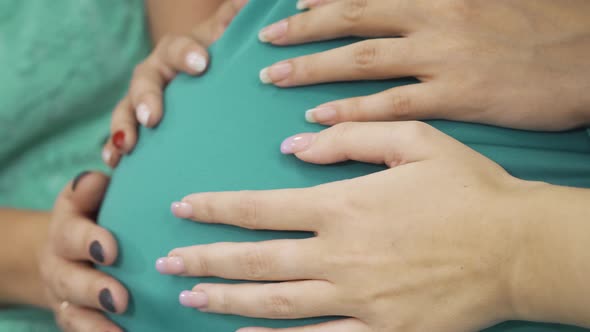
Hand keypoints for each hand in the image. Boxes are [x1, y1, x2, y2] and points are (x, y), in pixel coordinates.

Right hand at [40, 172, 126, 331]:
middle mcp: (60, 262)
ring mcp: (65, 292)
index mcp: (67, 227)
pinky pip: (81, 328)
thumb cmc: (90, 215)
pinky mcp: (73, 314)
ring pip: (74, 309)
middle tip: (118, 297)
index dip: (88, 241)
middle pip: (70, 279)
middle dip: (93, 288)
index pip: (72, 233)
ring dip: (96, 319)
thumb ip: (93, 185)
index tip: (110, 250)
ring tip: (120, 318)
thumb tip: (109, 163)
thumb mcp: (87, 195)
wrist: (61, 250)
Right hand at [102, 0, 248, 166]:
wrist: (202, 77)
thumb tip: (247, 1)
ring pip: (126, 109)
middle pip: (144, 80)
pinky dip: (115, 146)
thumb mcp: (225, 37)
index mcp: (177, 51)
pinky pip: (123, 134)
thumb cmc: (216, 58)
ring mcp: (144, 99)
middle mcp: (155, 73)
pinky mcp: (140, 124)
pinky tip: (114, 161)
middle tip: (152, 117)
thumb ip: (233, 19)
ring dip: (124, 125)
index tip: (201, 64)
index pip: (177, 48)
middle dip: (145, 97)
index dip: (186, 54)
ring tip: (125, 145)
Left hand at [156, 122, 539, 331]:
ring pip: (275, 301)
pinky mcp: (381, 331)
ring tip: (190, 295)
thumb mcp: (414, 141)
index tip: (183, 208)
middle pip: (256, 259)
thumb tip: (296, 147)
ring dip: (227, 298)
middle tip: (169, 259)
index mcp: (344, 206)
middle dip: (206, 257)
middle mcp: (340, 254)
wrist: (516, 247)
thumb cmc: (467, 190)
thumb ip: (350, 137)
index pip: (261, 207)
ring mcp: (357, 298)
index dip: (216, 208)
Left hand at [258, 0, 589, 130]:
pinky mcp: (455, 95)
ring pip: (362, 59)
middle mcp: (434, 18)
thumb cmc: (541, 28)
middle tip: (268, 41)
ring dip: (314, 66)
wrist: (588, 57)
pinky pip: (391, 105)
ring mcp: (442, 57)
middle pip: (353, 19)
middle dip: (305, 29)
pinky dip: (352, 110)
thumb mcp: (486, 0)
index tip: (292, 4)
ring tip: (276, 75)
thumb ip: (440, 2)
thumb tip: (400, 6)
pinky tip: (319, 116)